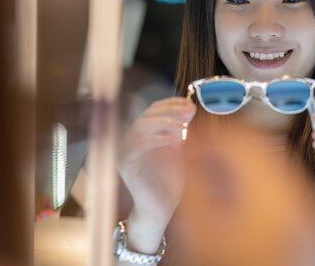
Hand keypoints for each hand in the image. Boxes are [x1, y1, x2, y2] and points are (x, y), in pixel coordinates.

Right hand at [118, 97, 195, 231]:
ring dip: (164, 122)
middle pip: (147, 114)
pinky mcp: (125, 164)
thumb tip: (189, 108)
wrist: (161, 209)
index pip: (153, 109)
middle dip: (170, 110)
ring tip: (183, 125)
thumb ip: (180, 130)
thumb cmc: (171, 182)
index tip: (190, 104)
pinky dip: (156, 139)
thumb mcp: (180, 150)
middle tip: (189, 111)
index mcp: (142, 133)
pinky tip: (172, 140)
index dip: (171, 104)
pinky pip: (138, 145)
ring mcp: (125, 150)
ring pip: (141, 126)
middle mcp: (130, 139)